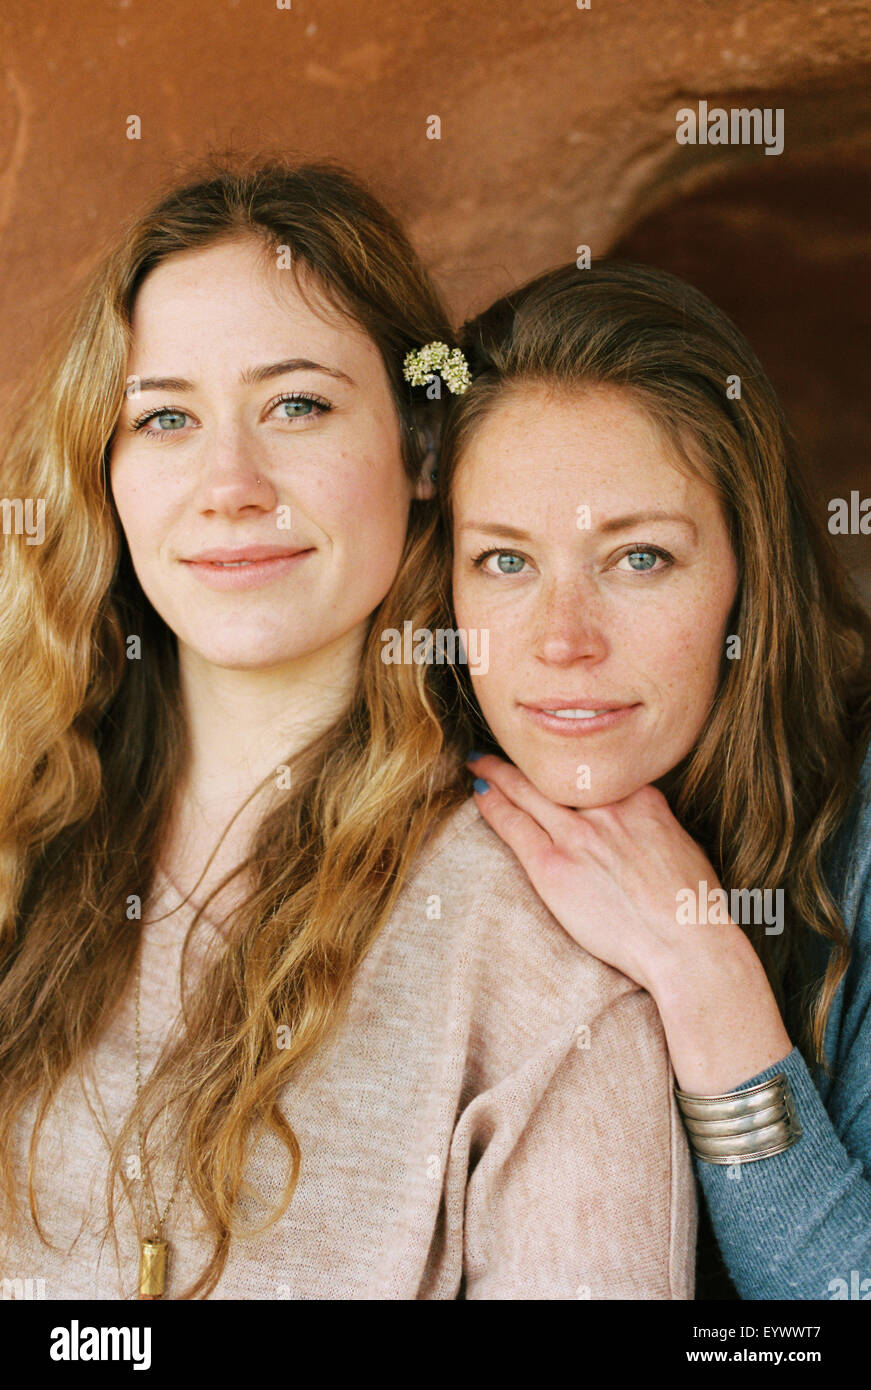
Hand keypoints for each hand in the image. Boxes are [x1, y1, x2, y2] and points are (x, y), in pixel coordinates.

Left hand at [466, 752, 793, 1091]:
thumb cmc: (694, 909)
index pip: (595, 775)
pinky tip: (479, 793)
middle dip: (529, 757)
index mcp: (642, 799)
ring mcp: (579, 835)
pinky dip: (493, 805)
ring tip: (479, 761)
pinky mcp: (554, 865)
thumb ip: (654, 827)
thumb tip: (644, 827)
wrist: (688, 944)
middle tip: (506, 743)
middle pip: (558, 775)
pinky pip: (515, 825)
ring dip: (499, 772)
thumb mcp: (683, 848)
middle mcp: (607, 808)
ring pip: (529, 791)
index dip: (569, 767)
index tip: (554, 759)